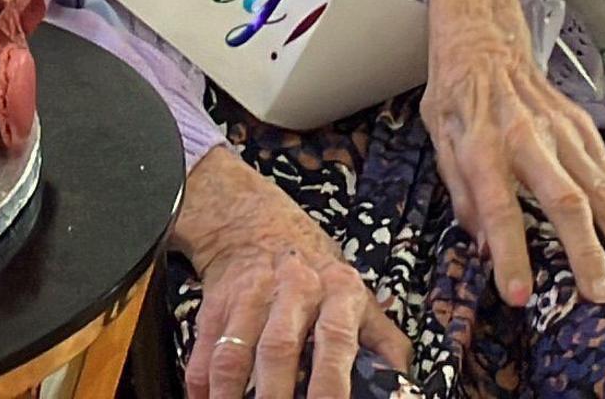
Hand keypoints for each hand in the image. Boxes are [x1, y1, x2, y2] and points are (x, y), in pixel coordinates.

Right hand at [175, 150, 412, 398]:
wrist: (256, 224)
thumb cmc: (316, 271)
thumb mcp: (358, 295)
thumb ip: (384, 340)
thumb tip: (403, 384)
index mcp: (336, 291)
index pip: (335, 340)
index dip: (331, 384)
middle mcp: (292, 290)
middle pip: (278, 349)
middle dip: (274, 396)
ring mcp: (249, 296)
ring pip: (234, 353)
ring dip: (231, 395)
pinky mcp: (215, 306)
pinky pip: (204, 352)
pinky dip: (201, 385)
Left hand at [417, 0, 604, 309]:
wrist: (484, 41)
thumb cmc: (459, 95)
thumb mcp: (440, 143)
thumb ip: (463, 197)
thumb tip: (484, 247)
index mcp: (483, 146)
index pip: (498, 209)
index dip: (509, 254)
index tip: (519, 293)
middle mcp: (527, 138)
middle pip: (565, 201)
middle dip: (586, 253)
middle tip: (598, 294)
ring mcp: (561, 130)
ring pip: (601, 188)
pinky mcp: (582, 125)